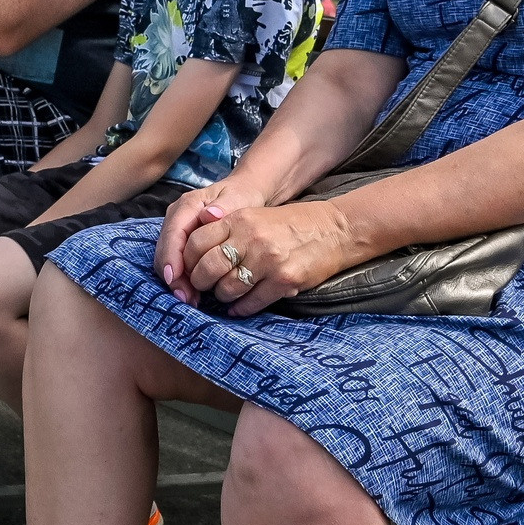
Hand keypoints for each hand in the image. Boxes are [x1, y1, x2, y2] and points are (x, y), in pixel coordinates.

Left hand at [171, 196, 358, 316]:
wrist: (335, 229)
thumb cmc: (292, 224)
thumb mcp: (255, 216)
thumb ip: (226, 228)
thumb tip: (195, 254)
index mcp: (240, 219)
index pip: (196, 242)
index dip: (188, 261)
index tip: (190, 269)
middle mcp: (251, 238)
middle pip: (207, 269)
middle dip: (200, 283)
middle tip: (203, 287)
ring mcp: (268, 261)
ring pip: (227, 289)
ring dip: (222, 297)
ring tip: (226, 295)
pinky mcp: (284, 280)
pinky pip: (251, 302)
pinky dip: (240, 308)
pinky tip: (239, 307)